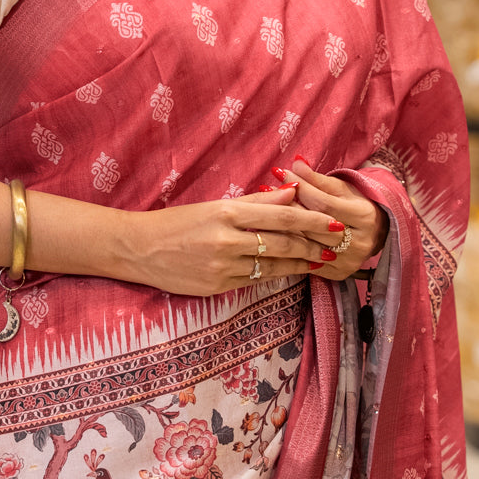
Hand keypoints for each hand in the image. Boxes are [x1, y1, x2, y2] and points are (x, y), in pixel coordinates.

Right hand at [120, 185, 343, 296]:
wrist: (139, 249)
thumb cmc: (178, 223)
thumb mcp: (215, 206)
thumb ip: (255, 202)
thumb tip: (292, 192)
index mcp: (227, 212)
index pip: (281, 216)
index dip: (313, 220)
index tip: (335, 223)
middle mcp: (227, 239)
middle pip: (283, 242)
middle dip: (314, 244)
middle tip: (338, 245)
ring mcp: (222, 265)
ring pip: (274, 264)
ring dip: (302, 263)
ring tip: (321, 260)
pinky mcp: (217, 286)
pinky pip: (255, 279)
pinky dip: (277, 274)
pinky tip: (292, 271)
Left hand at [274, 157, 388, 281]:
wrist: (377, 233)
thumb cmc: (354, 205)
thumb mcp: (341, 189)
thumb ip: (317, 179)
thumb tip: (295, 163)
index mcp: (364, 216)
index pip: (324, 203)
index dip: (300, 188)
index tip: (280, 173)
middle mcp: (360, 242)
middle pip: (314, 225)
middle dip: (288, 207)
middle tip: (265, 191)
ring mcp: (349, 261)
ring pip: (308, 245)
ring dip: (283, 227)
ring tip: (264, 210)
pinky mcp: (339, 274)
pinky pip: (308, 262)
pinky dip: (290, 249)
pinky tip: (273, 235)